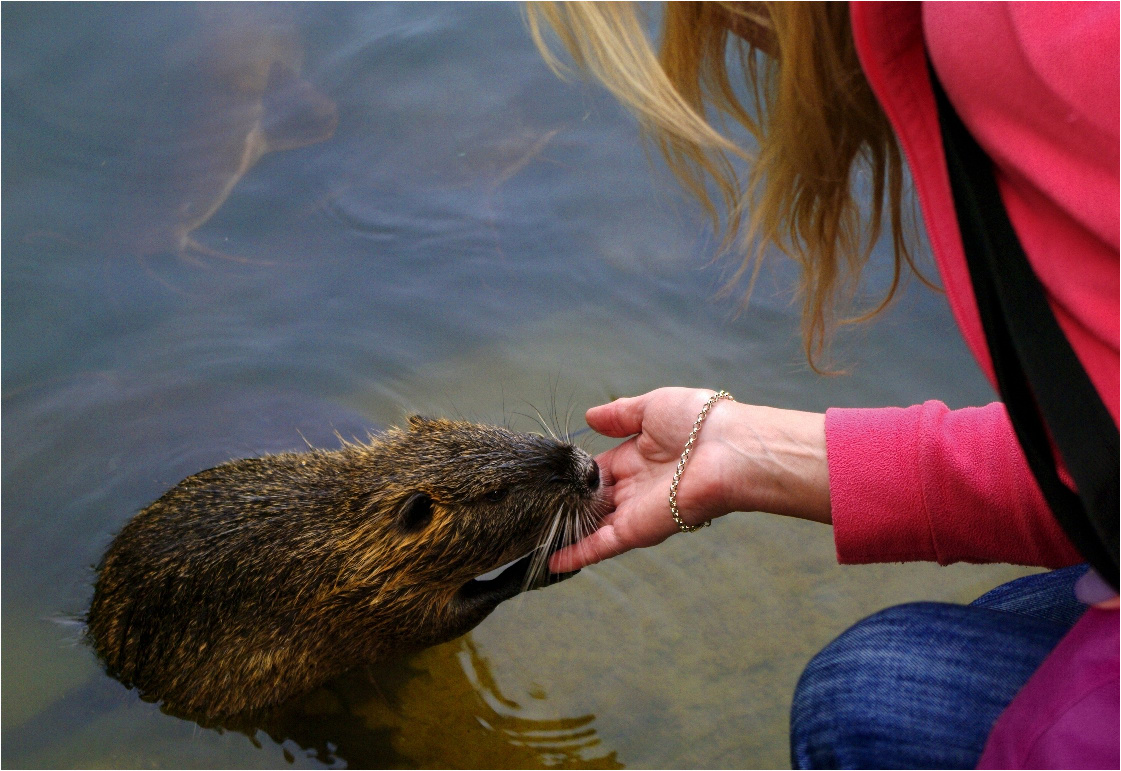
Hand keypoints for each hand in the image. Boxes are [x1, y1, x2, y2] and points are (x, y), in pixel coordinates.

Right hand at [549, 387, 829, 571]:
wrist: (731, 451)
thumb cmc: (700, 421)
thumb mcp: (653, 407)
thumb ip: (620, 415)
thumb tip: (590, 416)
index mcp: (639, 456)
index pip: (600, 467)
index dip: (577, 471)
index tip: (552, 475)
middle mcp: (636, 486)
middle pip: (595, 499)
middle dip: (569, 503)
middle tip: (535, 505)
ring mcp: (635, 510)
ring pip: (594, 525)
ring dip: (567, 531)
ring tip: (531, 535)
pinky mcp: (637, 530)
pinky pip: (602, 545)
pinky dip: (577, 554)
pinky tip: (551, 561)